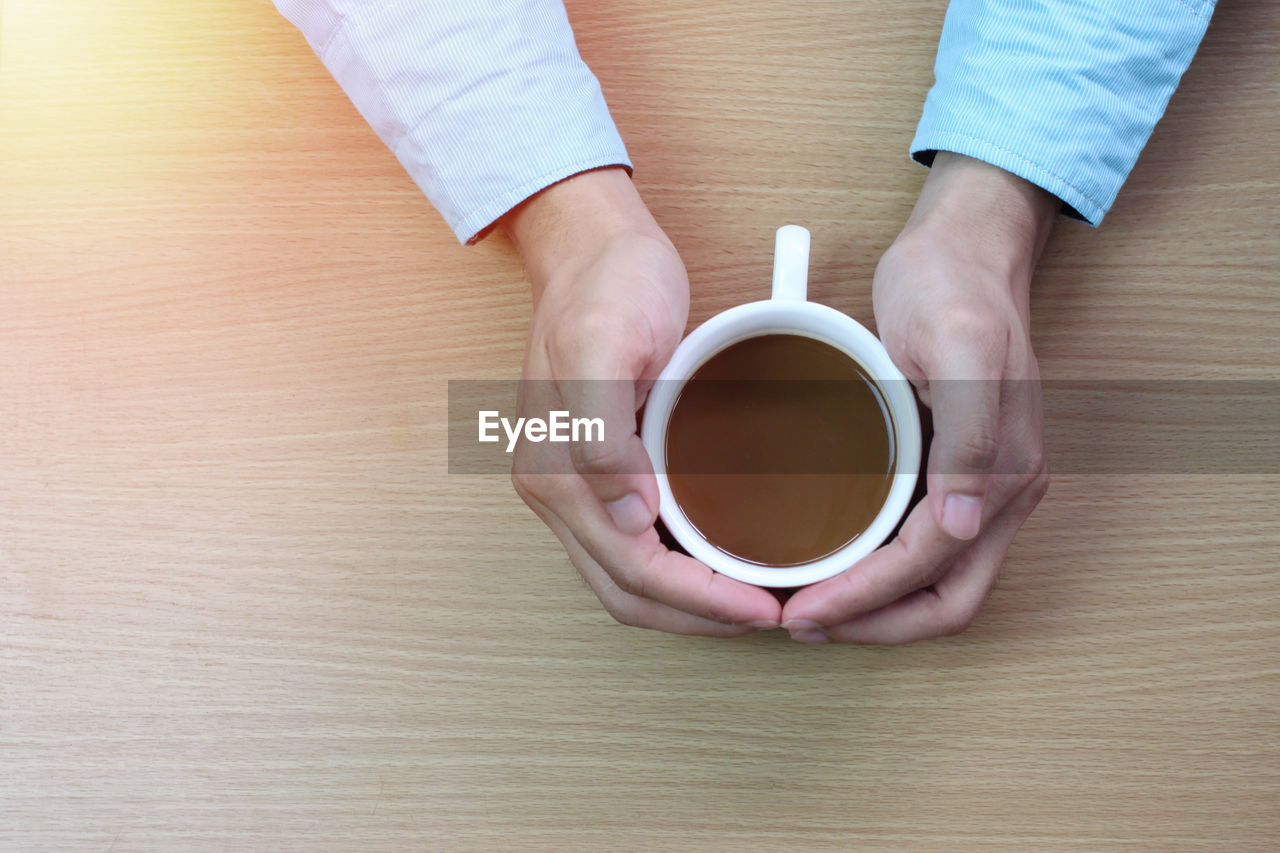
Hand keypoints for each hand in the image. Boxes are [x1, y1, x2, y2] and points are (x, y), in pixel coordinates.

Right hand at [503, 167, 782, 634]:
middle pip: (627, 593)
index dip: (701, 602)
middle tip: (770, 616)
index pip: (633, 570)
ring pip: (629, 578)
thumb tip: (626, 518)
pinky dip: (679, 569)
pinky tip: (722, 560)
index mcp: (554, 472)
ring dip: (689, 603)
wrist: (590, 246)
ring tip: (753, 601)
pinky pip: (634, 544)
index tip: (765, 610)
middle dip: (698, 618)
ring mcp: (574, 484)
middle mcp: (557, 490)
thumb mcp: (604, 345)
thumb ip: (603, 436)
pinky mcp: (598, 469)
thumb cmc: (606, 286)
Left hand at [781, 152, 1056, 642]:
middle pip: (943, 600)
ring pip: (932, 583)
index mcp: (1006, 474)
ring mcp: (977, 485)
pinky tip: (829, 564)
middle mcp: (998, 492)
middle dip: (875, 624)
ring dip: (875, 608)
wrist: (962, 249)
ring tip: (808, 608)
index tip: (802, 610)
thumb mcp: (962, 348)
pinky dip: (877, 572)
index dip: (867, 600)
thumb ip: (973, 436)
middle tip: (801, 623)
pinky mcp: (948, 470)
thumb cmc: (956, 290)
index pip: (930, 568)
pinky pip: (918, 547)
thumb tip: (964, 522)